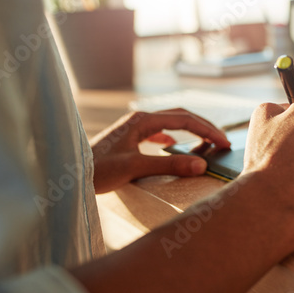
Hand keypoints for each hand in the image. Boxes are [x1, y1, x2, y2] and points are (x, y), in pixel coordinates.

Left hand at [90, 109, 230, 193]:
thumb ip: (169, 164)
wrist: (69, 175)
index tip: (225, 143)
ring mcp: (132, 128)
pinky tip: (172, 143)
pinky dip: (172, 136)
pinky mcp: (127, 139)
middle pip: (180, 116)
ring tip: (205, 142)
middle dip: (203, 127)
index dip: (208, 130)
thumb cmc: (97, 170)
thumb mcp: (135, 167)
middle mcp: (139, 120)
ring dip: (189, 130)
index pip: (185, 119)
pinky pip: (156, 132)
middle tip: (222, 142)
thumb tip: (202, 165)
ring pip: (169, 123)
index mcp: (142, 120)